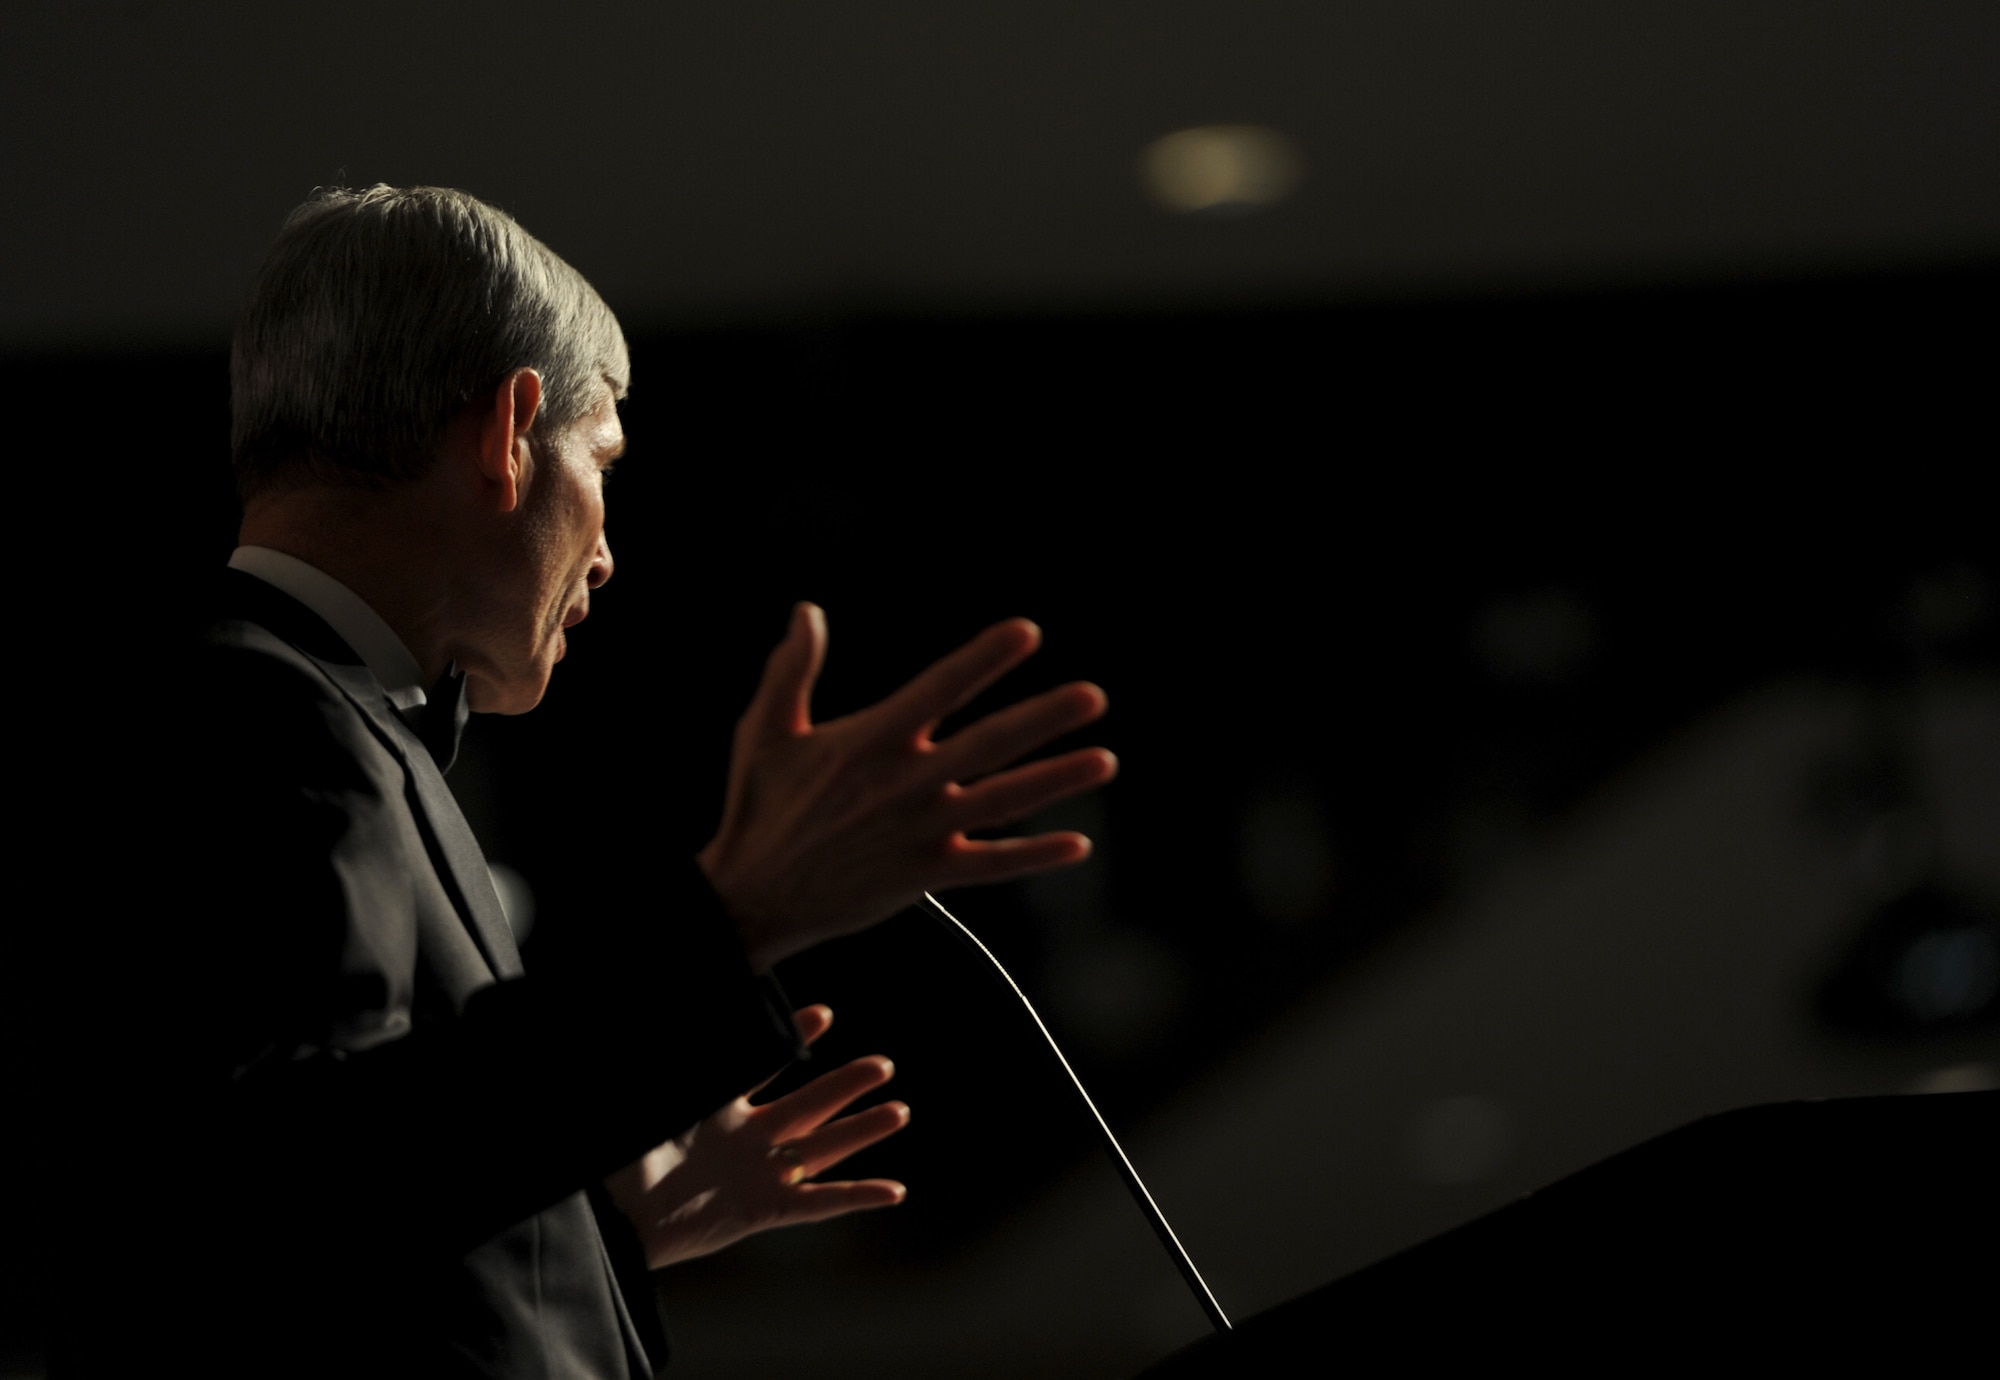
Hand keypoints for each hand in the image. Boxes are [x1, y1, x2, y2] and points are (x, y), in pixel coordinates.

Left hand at [602, 1005, 907, 1269]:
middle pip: (809, 1106)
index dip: (794, 1038)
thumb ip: (675, 1063)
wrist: (614, 1220)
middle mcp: (746, 1140)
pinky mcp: (762, 1211)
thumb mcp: (649, 1101)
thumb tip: (675, 1000)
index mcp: (716, 1110)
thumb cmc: (620, 1161)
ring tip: (899, 1111)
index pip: (764, 1065)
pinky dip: (856, 1196)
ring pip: (822, 1148)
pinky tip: (893, 1190)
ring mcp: (758, 1175)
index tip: (824, 1013)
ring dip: (861, 1131)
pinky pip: (818, 1204)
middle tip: (883, 1064)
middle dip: (847, 1084)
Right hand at [700, 604, 1116, 968]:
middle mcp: (904, 783)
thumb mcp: (766, 731)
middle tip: (1092, 697)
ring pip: (1002, 801)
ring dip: (1056, 781)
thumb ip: (791, 669)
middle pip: (988, 744)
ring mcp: (919, 831)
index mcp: (871, 741)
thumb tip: (806, 611)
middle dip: (1043, 718)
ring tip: (1104, 761)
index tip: (1026, 633)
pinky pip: (989, 865)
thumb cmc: (759, 809)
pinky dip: (1033, 856)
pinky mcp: (924, 874)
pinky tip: (1077, 845)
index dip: (983, 659)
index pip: (939, 689)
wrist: (752, 896)